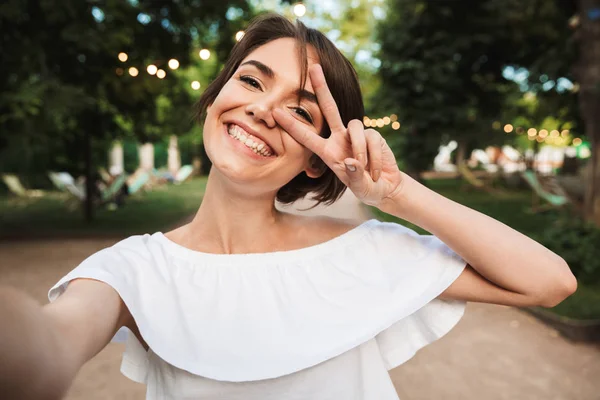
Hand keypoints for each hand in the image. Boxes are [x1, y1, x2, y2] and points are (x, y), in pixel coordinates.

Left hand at [273, 64, 403, 207]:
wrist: (385, 187)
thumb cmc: (365, 188)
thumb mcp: (358, 188)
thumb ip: (354, 177)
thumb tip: (350, 161)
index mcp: (327, 151)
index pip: (306, 136)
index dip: (291, 125)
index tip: (275, 112)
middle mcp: (339, 138)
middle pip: (329, 108)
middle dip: (322, 88)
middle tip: (313, 67)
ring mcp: (356, 135)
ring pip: (355, 126)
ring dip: (360, 151)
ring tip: (366, 171)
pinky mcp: (373, 135)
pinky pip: (371, 139)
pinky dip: (374, 158)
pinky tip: (376, 171)